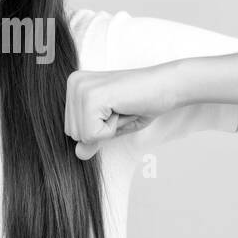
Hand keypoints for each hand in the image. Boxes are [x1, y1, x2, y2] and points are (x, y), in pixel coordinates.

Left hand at [64, 64, 178, 159]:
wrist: (166, 85)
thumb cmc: (143, 101)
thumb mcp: (111, 125)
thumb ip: (92, 138)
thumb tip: (78, 153)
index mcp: (75, 85)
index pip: (71, 128)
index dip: (98, 128)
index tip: (116, 109)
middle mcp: (74, 83)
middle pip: (73, 134)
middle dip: (101, 130)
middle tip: (120, 109)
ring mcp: (81, 88)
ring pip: (82, 136)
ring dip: (107, 129)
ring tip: (121, 108)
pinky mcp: (91, 97)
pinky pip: (92, 135)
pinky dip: (111, 130)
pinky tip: (122, 109)